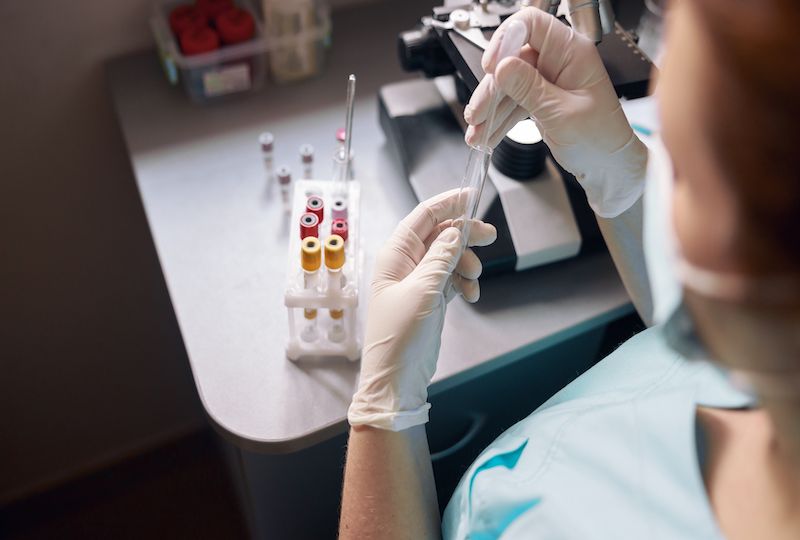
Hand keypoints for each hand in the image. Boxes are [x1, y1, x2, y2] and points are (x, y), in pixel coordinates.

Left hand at [347, 190, 496, 430]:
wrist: (396, 380)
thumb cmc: (401, 336)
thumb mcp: (423, 291)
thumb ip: (441, 258)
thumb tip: (455, 230)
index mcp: (394, 256)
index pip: (422, 217)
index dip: (448, 203)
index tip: (473, 194)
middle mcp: (404, 264)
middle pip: (439, 235)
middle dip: (464, 235)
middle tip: (489, 238)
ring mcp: (417, 282)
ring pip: (449, 257)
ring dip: (466, 264)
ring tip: (474, 282)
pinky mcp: (429, 299)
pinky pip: (451, 279)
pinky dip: (464, 283)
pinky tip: (471, 296)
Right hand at [464, 7, 646, 217]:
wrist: (609, 169)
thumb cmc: (601, 140)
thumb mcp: (561, 114)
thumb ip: (528, 88)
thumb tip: (501, 66)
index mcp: (572, 52)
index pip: (531, 24)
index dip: (506, 40)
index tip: (491, 67)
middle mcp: (558, 60)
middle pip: (511, 60)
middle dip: (491, 88)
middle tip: (478, 113)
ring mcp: (548, 80)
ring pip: (507, 84)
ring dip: (489, 109)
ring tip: (477, 132)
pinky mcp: (540, 99)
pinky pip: (512, 102)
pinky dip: (497, 119)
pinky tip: (485, 134)